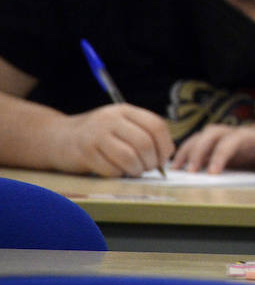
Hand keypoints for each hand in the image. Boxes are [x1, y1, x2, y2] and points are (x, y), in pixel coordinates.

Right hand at [44, 105, 173, 176]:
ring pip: (129, 157)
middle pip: (144, 143)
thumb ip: (143, 133)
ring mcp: (96, 135)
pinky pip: (111, 169)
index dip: (165, 145)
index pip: (156, 125)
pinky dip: (119, 174)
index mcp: (124, 110)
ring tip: (134, 171)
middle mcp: (110, 119)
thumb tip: (167, 154)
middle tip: (149, 168)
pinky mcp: (85, 153)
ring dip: (137, 170)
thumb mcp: (121, 124)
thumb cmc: (98, 134)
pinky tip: (117, 171)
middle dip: (152, 161)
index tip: (164, 159)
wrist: (58, 137)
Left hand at [171, 120, 254, 175]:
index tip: (175, 169)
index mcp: (224, 136)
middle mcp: (237, 132)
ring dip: (221, 153)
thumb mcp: (232, 153)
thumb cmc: (253, 147)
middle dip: (198, 150)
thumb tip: (187, 175)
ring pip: (235, 137)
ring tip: (214, 172)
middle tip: (190, 171)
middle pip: (212, 132)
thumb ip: (212, 160)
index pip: (199, 138)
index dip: (185, 151)